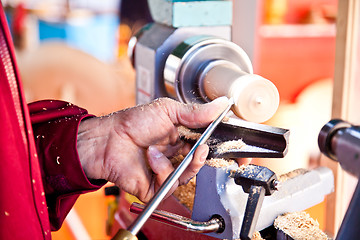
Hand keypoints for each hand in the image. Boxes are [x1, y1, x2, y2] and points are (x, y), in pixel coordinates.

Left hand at [77, 97, 228, 201]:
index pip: (203, 145)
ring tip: (158, 149)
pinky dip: (161, 170)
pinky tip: (150, 158)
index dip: (212, 146)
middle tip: (200, 148)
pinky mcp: (155, 187)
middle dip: (200, 157)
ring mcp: (164, 172)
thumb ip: (196, 112)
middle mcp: (174, 157)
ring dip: (177, 163)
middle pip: (198, 164)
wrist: (108, 139)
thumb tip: (221, 104)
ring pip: (187, 176)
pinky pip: (169, 185)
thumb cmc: (132, 123)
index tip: (222, 142)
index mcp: (179, 139)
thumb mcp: (168, 111)